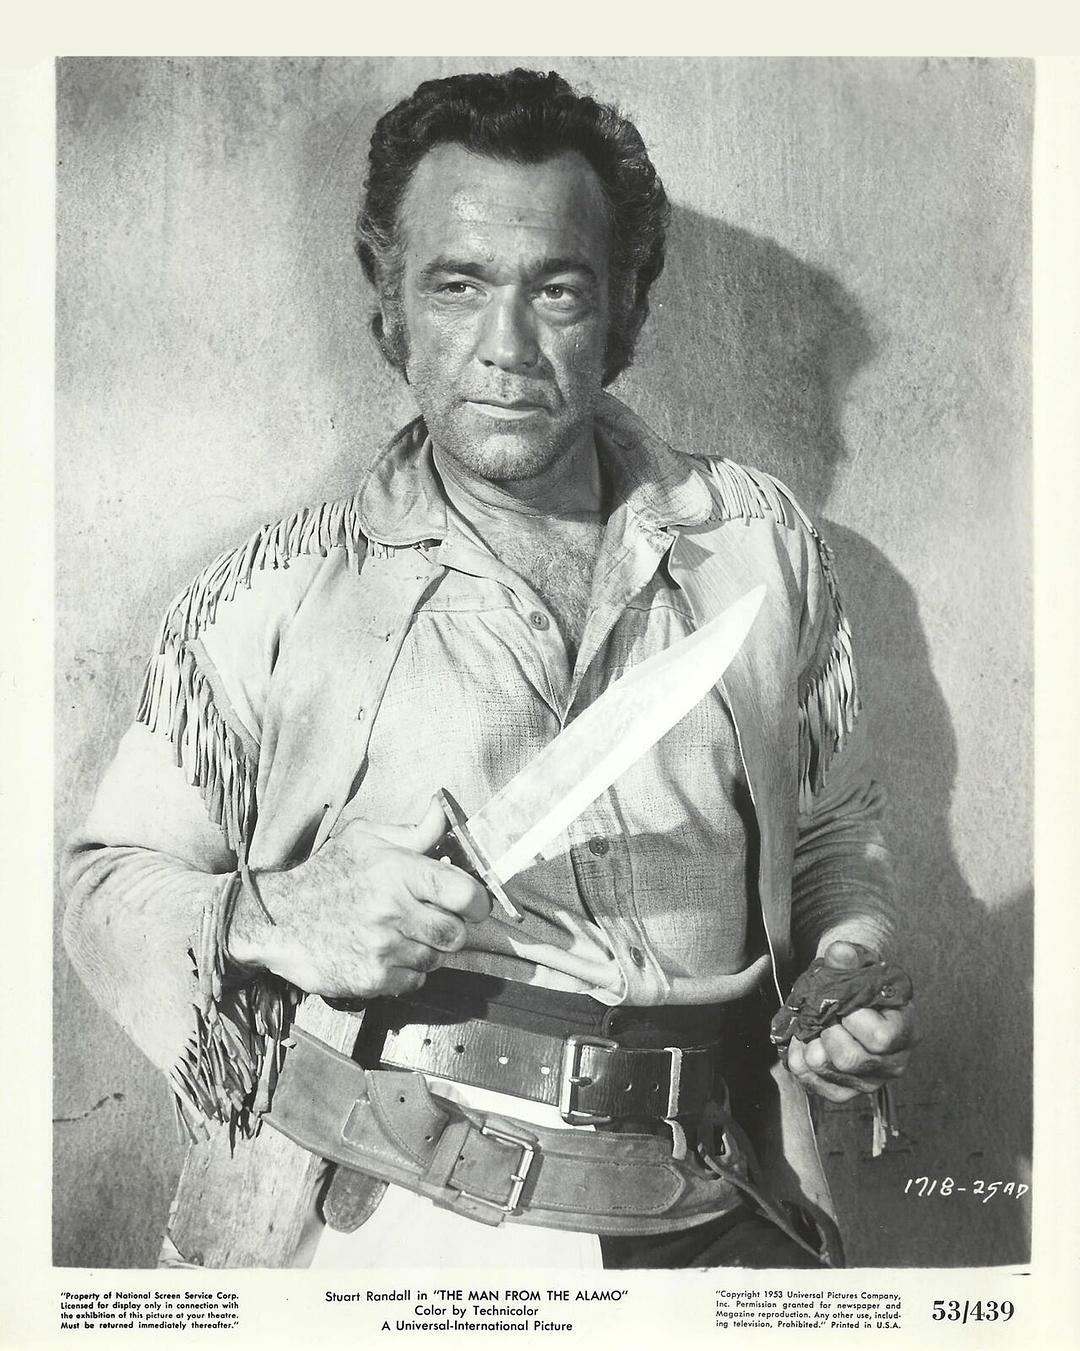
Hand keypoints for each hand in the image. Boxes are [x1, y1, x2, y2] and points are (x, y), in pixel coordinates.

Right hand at [229, 796, 490, 998]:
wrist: (277, 919)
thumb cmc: (325, 875)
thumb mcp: (364, 839)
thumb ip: (413, 831)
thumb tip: (443, 809)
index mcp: (398, 871)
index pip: (464, 893)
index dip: (478, 903)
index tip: (473, 905)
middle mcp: (393, 910)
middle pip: (456, 934)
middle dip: (453, 929)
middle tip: (436, 921)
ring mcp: (382, 948)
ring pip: (436, 959)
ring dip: (428, 950)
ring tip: (404, 935)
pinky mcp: (371, 978)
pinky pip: (413, 981)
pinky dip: (407, 972)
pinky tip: (387, 954)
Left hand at [784, 941, 916, 1102]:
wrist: (852, 1001)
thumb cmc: (861, 983)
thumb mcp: (860, 963)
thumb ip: (851, 957)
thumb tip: (840, 953)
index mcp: (906, 1030)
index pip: (880, 1037)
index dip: (854, 1018)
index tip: (846, 1004)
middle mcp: (893, 1063)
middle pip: (849, 1059)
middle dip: (827, 1031)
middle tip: (826, 1016)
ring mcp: (868, 1081)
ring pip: (825, 1069)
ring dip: (809, 1042)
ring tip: (815, 1027)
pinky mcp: (844, 1091)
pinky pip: (812, 1083)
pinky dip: (799, 1059)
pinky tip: (806, 1042)